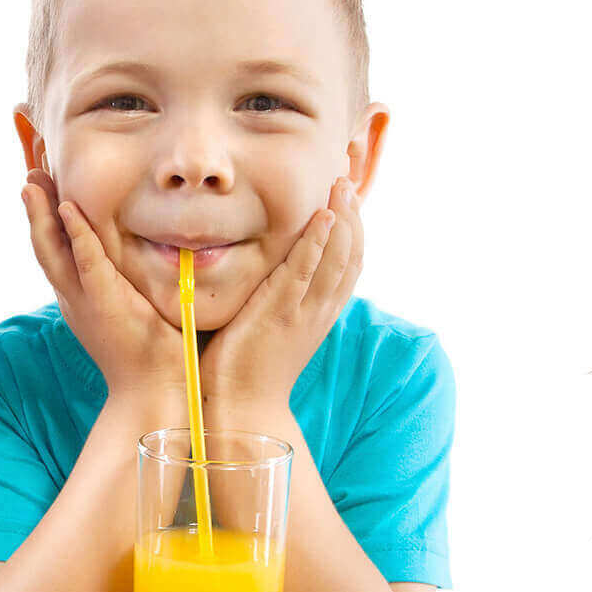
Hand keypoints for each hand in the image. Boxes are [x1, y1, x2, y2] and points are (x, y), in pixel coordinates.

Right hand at [23, 170, 184, 404]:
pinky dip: (77, 234)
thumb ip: (134, 283)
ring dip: (42, 213)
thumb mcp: (137, 310)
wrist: (155, 393)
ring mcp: (84, 301)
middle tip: (30, 172)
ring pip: (52, 250)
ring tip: (33, 180)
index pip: (56, 252)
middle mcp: (73, 297)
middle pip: (44, 245)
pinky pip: (87, 262)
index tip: (43, 187)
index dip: (45, 218)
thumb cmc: (155, 355)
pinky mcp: (104, 303)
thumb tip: (158, 254)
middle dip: (35, 208)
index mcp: (79, 298)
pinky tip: (67, 208)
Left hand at [202, 173, 363, 408]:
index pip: (348, 266)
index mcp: (318, 315)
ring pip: (336, 259)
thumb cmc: (243, 371)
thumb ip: (276, 300)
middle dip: (352, 216)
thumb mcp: (269, 328)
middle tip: (345, 181)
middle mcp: (318, 312)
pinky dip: (318, 243)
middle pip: (350, 257)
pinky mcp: (280, 315)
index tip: (346, 200)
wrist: (239, 410)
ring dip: (341, 219)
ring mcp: (302, 313)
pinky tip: (323, 217)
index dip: (352, 230)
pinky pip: (306, 272)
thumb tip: (268, 273)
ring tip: (340, 186)